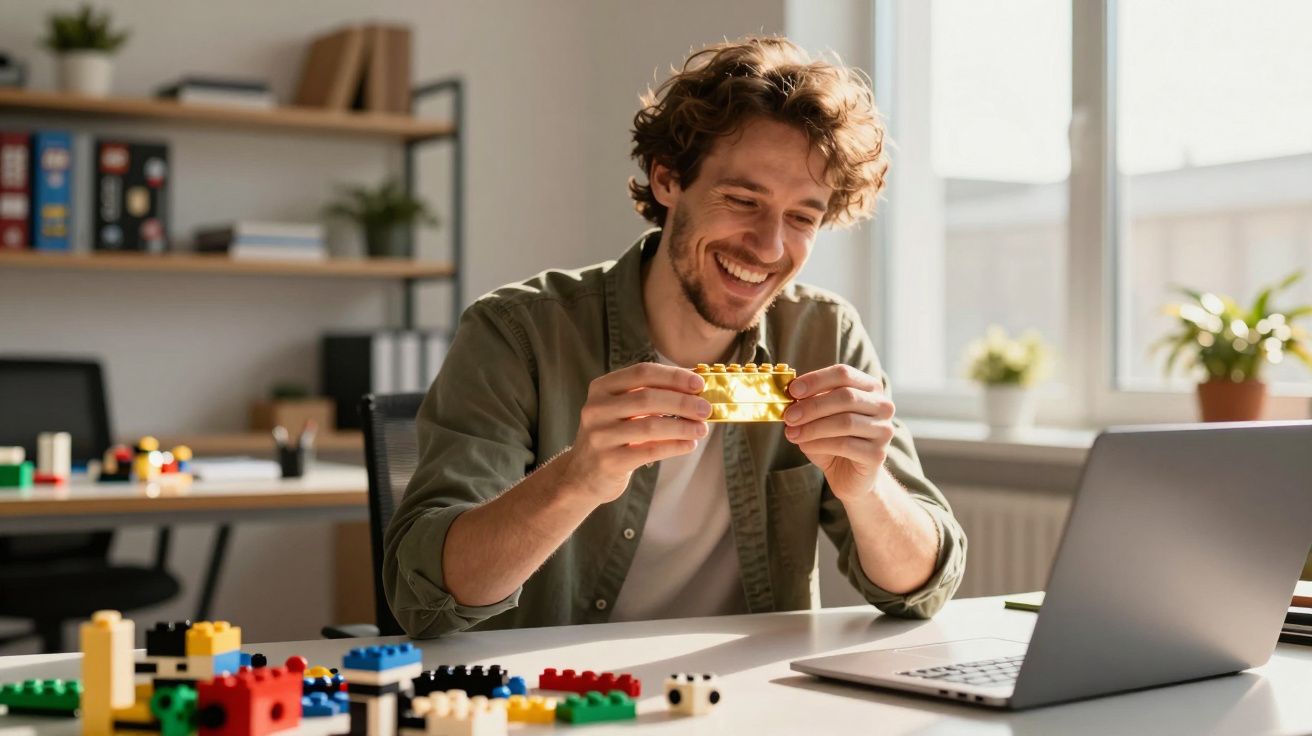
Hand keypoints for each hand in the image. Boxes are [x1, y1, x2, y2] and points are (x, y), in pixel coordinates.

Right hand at [560, 362, 710, 504]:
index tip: (699, 383)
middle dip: (683, 402)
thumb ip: (650, 396)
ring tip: (702, 429)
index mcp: (601, 388)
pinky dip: (675, 446)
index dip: (673, 376)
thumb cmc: (612, 436)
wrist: (582, 474)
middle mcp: (596, 409)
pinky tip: (689, 445)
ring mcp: (600, 436)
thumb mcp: (620, 409)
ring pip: (651, 425)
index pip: (642, 373)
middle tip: (707, 408)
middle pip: (648, 398)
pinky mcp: (609, 462)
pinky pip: (650, 450)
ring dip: (683, 426)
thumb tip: (694, 387)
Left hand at [782, 365, 894, 501]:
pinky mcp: (878, 454)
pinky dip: (819, 444)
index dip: (816, 380)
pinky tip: (804, 445)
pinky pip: (845, 445)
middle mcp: (882, 406)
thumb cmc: (832, 440)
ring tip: (792, 433)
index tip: (793, 390)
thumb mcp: (818, 417)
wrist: (849, 475)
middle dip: (812, 406)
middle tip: (788, 416)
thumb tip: (790, 395)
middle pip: (846, 396)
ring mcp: (884, 430)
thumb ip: (808, 403)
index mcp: (869, 388)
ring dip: (813, 427)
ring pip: (845, 422)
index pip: (843, 373)